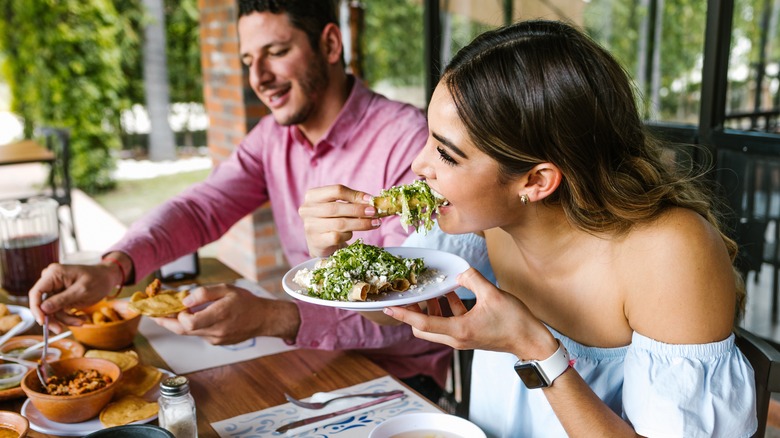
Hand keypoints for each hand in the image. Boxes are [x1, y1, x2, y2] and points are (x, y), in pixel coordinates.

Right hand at [28, 263, 115, 332]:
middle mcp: (50, 281)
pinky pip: (59, 311)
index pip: (36, 293)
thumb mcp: (82, 291)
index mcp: (53, 274)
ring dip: (65, 319)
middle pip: (42, 304)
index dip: (36, 308)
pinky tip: (82, 317)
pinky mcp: (60, 297)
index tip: (42, 322)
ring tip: (82, 320)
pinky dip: (69, 317)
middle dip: (53, 318)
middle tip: (60, 330)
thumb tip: (43, 309)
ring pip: (51, 311)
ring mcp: (55, 289)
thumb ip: (62, 299)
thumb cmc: (98, 280)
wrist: (107, 279)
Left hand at [151, 284, 301, 344]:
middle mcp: (216, 331)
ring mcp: (216, 339)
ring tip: (170, 312)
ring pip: (190, 333)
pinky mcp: (217, 342)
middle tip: (154, 314)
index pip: (188, 322)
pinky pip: (199, 334)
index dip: (177, 315)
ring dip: (178, 324)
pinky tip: (192, 317)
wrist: (263, 319)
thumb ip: (205, 293)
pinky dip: (192, 326)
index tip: (174, 305)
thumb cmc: (246, 301)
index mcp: (219, 315)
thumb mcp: (227, 289)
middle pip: (183, 331)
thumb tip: (184, 300)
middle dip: (167, 322)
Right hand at [298, 184, 380, 256]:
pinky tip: (352, 234)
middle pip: (337, 207)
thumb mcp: (338, 206)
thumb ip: (351, 201)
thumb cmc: (331, 220)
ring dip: (360, 223)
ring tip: (374, 223)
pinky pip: (338, 236)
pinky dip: (348, 235)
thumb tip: (371, 200)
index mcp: (312, 196)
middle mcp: (307, 210)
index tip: (370, 200)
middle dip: (359, 210)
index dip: (355, 195)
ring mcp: (310, 226)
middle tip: (374, 212)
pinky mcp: (316, 241)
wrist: (320, 243)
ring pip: (340, 223)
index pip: (336, 190)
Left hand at [383, 268, 555, 357]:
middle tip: (411, 293)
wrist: (531, 341)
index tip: (388, 306)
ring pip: (435, 325)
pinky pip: (449, 322)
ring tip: (432, 289)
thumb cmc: (514, 321)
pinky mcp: (469, 334)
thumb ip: (472, 279)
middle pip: (423, 328)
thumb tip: (459, 272)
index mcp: (458, 330)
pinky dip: (446, 308)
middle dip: (414, 311)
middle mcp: (456, 338)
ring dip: (430, 309)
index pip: (422, 323)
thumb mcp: (492, 294)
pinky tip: (450, 292)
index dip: (404, 313)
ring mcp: (462, 338)